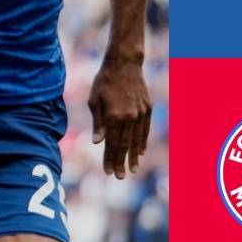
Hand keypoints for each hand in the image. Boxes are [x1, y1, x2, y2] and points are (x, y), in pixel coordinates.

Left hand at [89, 56, 151, 178]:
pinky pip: (145, 129)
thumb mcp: (94, 100)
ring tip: (132, 169)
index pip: (111, 144)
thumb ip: (97, 123)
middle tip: (120, 177)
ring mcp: (140, 113)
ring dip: (134, 156)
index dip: (109, 159)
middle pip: (124, 145)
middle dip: (121, 162)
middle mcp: (129, 117)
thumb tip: (97, 143)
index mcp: (113, 116)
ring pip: (136, 139)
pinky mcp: (147, 108)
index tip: (108, 172)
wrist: (124, 64)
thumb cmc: (103, 81)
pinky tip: (140, 152)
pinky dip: (142, 141)